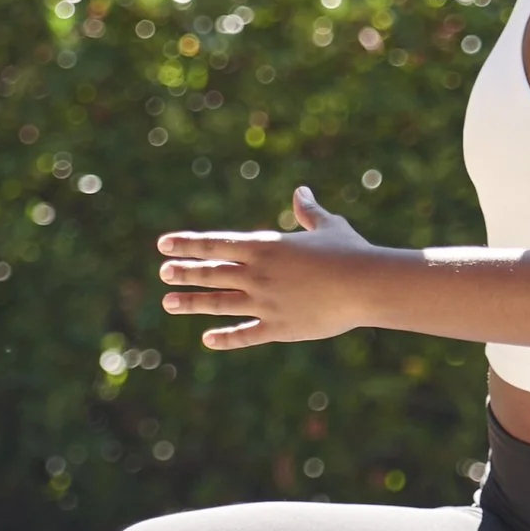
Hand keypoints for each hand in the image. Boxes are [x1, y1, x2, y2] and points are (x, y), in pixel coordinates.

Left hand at [157, 184, 376, 348]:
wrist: (366, 285)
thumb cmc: (350, 251)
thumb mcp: (328, 226)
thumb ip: (309, 211)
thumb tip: (301, 191)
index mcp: (266, 247)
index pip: (216, 244)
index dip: (188, 244)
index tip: (164, 244)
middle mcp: (258, 274)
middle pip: (211, 272)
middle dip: (185, 272)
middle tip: (163, 273)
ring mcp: (265, 302)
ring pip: (219, 303)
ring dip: (192, 303)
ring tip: (168, 302)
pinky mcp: (278, 327)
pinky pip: (246, 334)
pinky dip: (225, 338)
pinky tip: (208, 340)